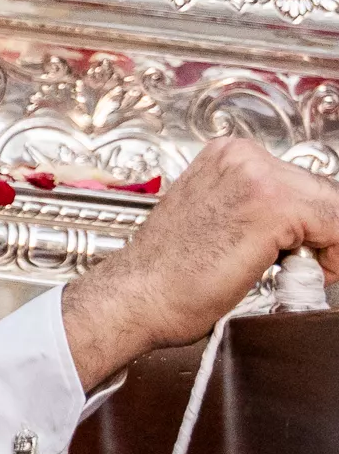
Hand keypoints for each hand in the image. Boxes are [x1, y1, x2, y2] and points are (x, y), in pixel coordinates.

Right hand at [63, 138, 338, 388]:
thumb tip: (294, 225)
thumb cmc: (163, 275)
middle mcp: (243, 157)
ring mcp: (258, 178)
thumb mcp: (213, 219)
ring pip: (331, 208)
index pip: (300, 182)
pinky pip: (335, 227)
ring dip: (323, 246)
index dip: (307, 223)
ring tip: (287, 271)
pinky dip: (329, 258)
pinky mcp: (274, 207)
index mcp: (226, 155)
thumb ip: (251, 208)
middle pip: (321, 192)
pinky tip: (289, 273)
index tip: (302, 250)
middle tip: (297, 266)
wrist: (134, 297)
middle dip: (320, 234)